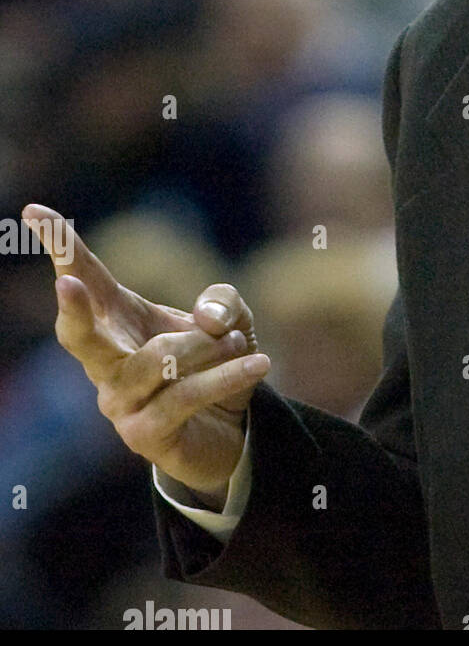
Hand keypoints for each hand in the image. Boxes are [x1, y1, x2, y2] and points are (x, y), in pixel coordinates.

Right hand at [21, 204, 269, 506]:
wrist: (234, 429)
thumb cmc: (217, 364)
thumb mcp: (231, 320)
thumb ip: (222, 303)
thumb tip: (206, 318)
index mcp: (118, 320)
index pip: (82, 277)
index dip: (60, 245)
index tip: (34, 209)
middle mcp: (106, 362)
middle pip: (80, 336)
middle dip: (75, 310)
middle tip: (68, 284)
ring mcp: (119, 402)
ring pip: (155, 361)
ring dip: (205, 346)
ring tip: (236, 340)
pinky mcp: (144, 435)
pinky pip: (184, 396)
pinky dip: (226, 375)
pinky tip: (257, 362)